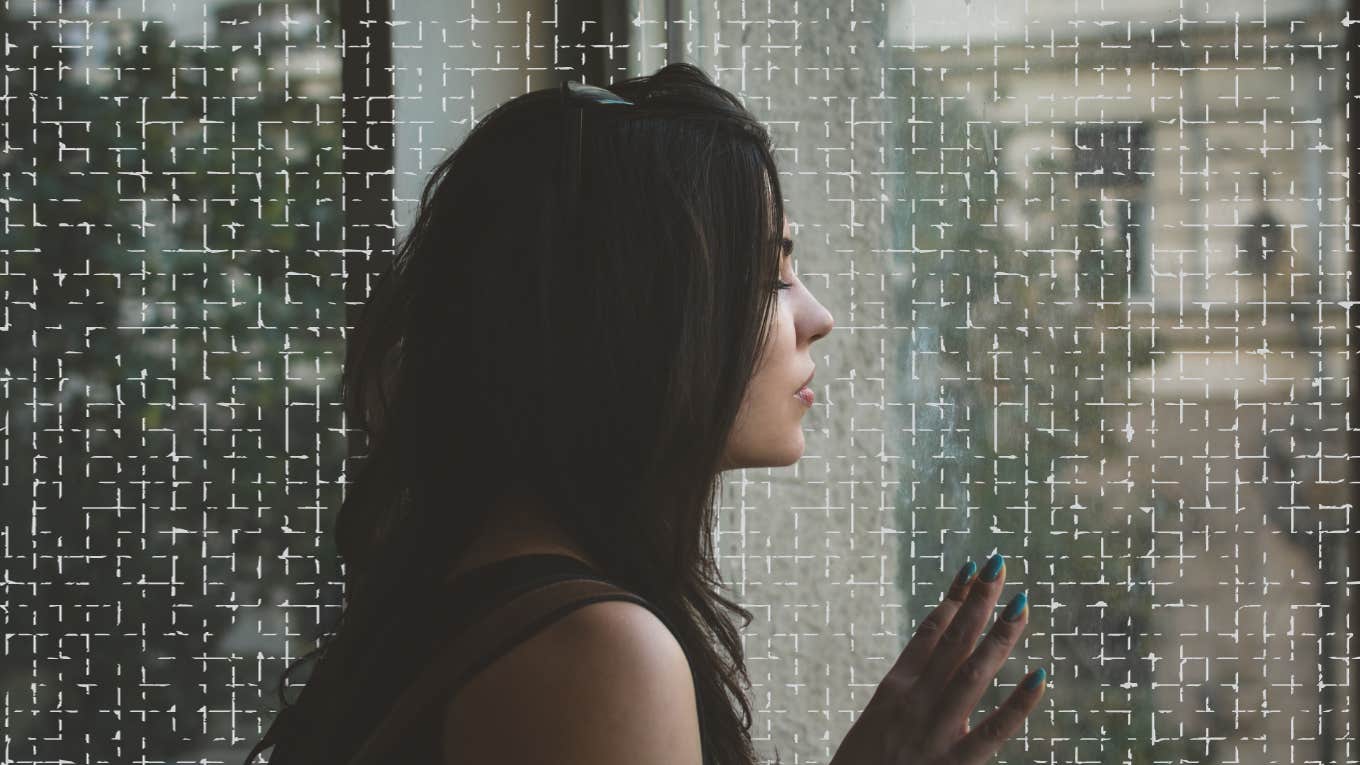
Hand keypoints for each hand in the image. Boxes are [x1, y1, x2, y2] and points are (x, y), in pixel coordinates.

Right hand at [829, 553, 1044, 764]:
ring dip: (998, 634)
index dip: (955, 599)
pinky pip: (992, 732)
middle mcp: (915, 701)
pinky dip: (1017, 705)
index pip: (930, 633)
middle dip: (978, 600)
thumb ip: (905, 698)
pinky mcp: (951, 764)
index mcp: (895, 689)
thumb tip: (929, 667)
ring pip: (972, 672)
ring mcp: (933, 731)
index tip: (973, 570)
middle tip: (1000, 563)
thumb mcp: (875, 726)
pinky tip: (1039, 678)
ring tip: (1021, 602)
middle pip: (953, 641)